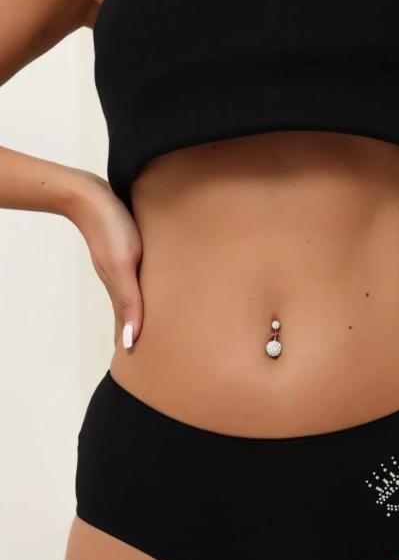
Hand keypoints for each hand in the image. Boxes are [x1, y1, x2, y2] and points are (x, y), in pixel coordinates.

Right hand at [69, 172, 142, 348]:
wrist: (88, 193)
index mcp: (120, 290)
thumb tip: (131, 340)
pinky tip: (144, 285)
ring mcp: (119, 266)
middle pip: (129, 314)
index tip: (138, 366)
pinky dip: (139, 290)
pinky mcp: (122, 251)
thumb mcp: (124, 267)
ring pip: (132, 296)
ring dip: (139, 311)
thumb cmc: (111, 227)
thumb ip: (130, 302)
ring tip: (148, 325)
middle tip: (147, 353)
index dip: (133, 344)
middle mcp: (119, 281)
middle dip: (137, 333)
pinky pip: (133, 278)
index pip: (126, 326)